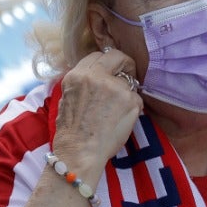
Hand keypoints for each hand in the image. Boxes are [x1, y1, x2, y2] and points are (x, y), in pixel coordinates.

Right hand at [52, 47, 142, 181]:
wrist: (79, 151)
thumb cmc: (73, 131)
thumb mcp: (69, 97)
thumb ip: (85, 83)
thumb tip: (102, 77)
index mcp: (77, 75)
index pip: (97, 55)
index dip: (107, 62)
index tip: (113, 71)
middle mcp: (95, 76)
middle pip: (117, 56)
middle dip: (124, 64)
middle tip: (128, 76)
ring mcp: (114, 87)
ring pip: (128, 81)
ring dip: (127, 93)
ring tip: (117, 111)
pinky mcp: (130, 100)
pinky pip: (137, 99)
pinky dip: (133, 108)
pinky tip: (122, 120)